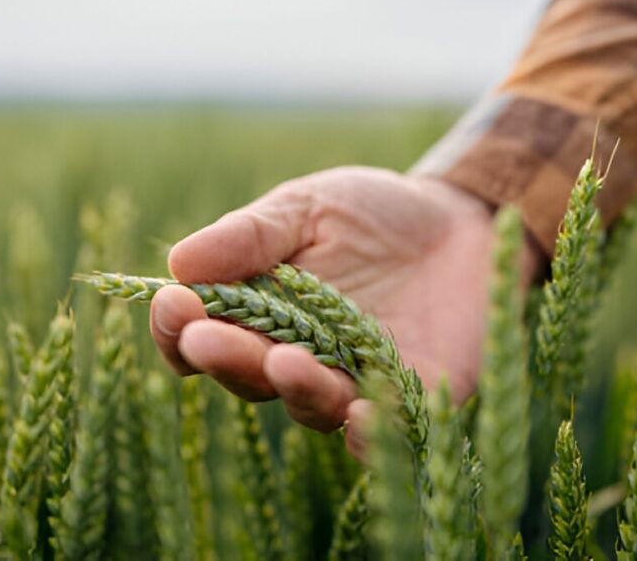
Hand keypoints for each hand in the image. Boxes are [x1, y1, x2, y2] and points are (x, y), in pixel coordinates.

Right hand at [149, 166, 533, 453]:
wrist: (464, 223)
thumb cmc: (373, 214)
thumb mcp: (310, 207)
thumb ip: (252, 234)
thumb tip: (178, 260)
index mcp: (260, 315)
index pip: (203, 336)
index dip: (180, 328)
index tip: (173, 302)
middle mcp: (298, 359)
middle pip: (249, 375)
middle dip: (226, 358)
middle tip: (207, 340)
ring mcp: (354, 383)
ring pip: (312, 403)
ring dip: (295, 387)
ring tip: (285, 361)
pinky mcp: (414, 399)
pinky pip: (386, 427)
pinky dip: (369, 429)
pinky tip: (360, 414)